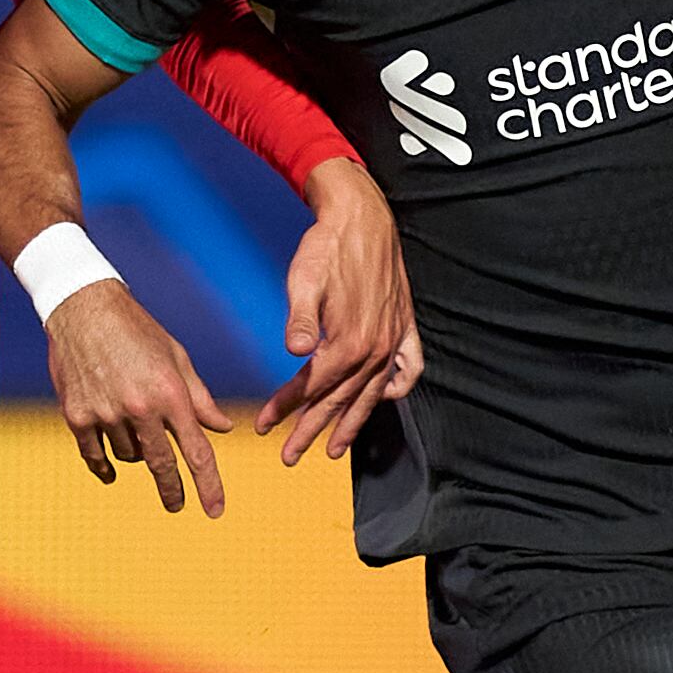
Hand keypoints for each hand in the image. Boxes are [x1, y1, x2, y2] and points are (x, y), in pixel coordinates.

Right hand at [49, 281, 232, 515]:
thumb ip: (199, 399)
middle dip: (172, 490)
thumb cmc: (137, 330)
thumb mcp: (176, 359)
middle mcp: (139, 407)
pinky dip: (105, 465)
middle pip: (161, 465)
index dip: (208, 485)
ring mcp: (105, 413)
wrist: (83, 307)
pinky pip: (95, 456)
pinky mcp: (76, 416)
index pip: (196, 451)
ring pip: (129, 455)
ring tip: (132, 422)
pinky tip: (111, 471)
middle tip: (177, 506)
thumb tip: (222, 428)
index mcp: (170, 393)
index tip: (215, 510)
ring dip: (136, 450)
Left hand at [254, 159, 421, 464]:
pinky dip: (397, 388)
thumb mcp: (304, 280)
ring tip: (334, 450)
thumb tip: (295, 352)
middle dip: (312, 430)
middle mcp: (375, 348)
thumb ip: (300, 320)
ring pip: (370, 395)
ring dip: (351, 424)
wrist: (362, 217)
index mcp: (348, 341)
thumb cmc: (327, 247)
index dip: (287, 408)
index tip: (264, 426)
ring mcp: (393, 339)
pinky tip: (384, 399)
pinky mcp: (403, 326)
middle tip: (289, 455)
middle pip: (339, 401)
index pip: (313, 388)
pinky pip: (407, 369)